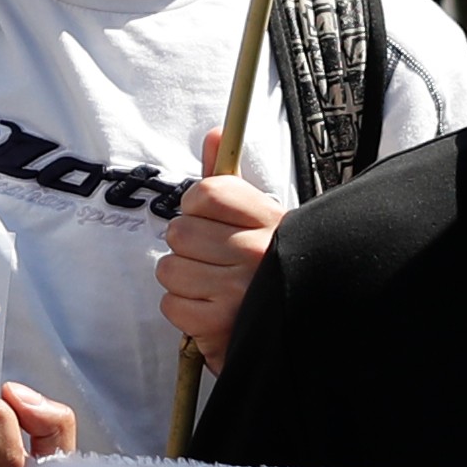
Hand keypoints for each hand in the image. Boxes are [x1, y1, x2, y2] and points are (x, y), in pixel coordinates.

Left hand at [157, 134, 279, 366]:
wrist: (297, 332)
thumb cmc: (267, 269)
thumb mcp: (257, 220)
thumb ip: (227, 179)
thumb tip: (215, 134)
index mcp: (269, 218)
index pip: (206, 192)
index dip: (196, 207)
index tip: (209, 222)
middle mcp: (257, 251)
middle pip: (180, 230)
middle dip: (188, 248)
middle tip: (214, 261)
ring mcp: (240, 290)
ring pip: (170, 269)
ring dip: (184, 282)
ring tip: (214, 288)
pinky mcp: (222, 326)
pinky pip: (172, 305)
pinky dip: (185, 312)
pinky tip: (212, 313)